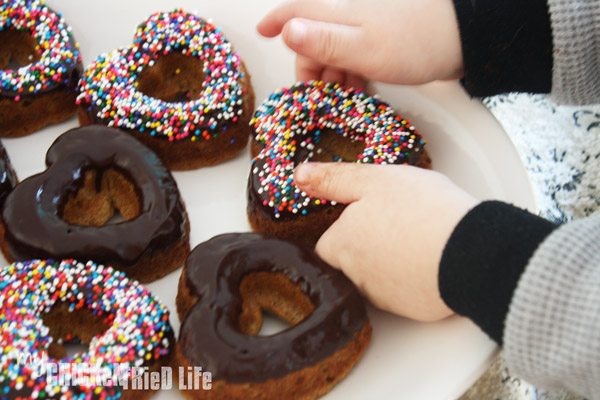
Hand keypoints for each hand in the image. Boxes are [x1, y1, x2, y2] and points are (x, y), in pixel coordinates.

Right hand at [257, 0, 463, 86]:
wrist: (462, 38)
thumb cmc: (414, 40)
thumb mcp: (361, 47)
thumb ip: (323, 41)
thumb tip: (287, 31)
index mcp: (336, 12)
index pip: (296, 12)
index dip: (276, 22)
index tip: (261, 33)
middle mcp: (348, 15)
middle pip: (314, 38)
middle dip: (311, 66)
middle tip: (316, 94)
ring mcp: (367, 27)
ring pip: (336, 50)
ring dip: (333, 75)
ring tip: (342, 97)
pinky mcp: (384, 40)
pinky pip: (356, 56)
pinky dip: (352, 73)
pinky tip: (360, 88)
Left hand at [294, 162, 477, 320]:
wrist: (471, 250)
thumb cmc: (422, 210)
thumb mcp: (373, 179)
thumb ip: (334, 178)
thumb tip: (299, 176)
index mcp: (341, 246)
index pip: (327, 244)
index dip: (347, 228)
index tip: (368, 216)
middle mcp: (355, 278)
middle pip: (351, 262)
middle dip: (368, 245)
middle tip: (399, 223)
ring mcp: (384, 298)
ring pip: (377, 279)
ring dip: (390, 262)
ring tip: (418, 238)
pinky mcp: (411, 310)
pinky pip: (404, 293)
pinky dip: (412, 279)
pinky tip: (431, 259)